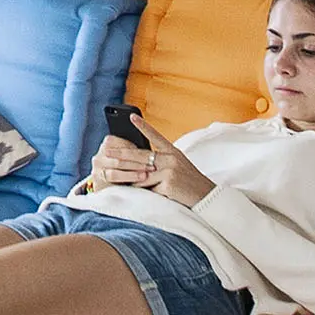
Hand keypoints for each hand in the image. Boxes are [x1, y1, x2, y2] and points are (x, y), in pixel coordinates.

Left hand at [92, 122, 212, 204]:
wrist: (208, 198)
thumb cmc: (191, 184)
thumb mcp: (178, 168)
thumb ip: (161, 164)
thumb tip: (139, 166)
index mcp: (173, 152)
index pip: (156, 136)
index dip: (143, 126)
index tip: (132, 117)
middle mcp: (171, 158)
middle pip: (140, 155)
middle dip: (121, 154)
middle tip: (106, 152)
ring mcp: (169, 170)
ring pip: (141, 174)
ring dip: (130, 180)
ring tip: (115, 178)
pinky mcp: (168, 183)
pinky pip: (148, 188)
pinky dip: (143, 193)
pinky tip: (139, 195)